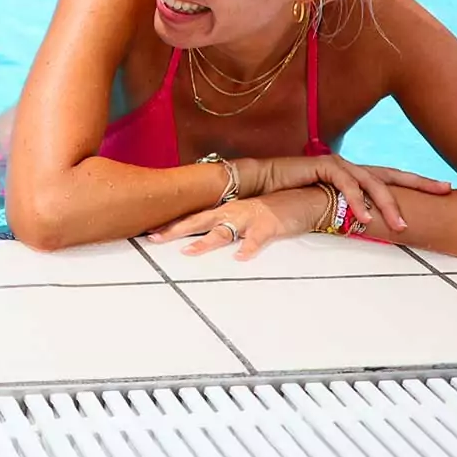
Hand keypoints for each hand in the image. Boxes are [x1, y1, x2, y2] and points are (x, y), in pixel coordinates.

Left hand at [146, 189, 330, 260]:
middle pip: (200, 221)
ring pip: (224, 230)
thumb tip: (204, 237)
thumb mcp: (246, 217)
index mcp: (227, 210)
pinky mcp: (270, 226)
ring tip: (189, 251)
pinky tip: (241, 258)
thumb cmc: (274, 210)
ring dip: (205, 241)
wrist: (306, 198)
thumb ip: (226, 226)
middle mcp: (234, 212)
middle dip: (177, 230)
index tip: (151, 232)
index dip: (173, 224)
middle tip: (155, 239)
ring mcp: (251, 218)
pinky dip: (249, 248)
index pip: (194, 217)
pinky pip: (258, 239)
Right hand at [246, 155, 449, 230]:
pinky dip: (358, 202)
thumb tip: (365, 229)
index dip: (418, 183)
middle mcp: (351, 168)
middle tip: (444, 191)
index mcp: (354, 176)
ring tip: (400, 226)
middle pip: (393, 174)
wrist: (260, 184)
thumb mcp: (325, 207)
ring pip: (373, 182)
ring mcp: (339, 164)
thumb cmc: (290, 197)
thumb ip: (345, 212)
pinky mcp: (323, 165)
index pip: (392, 179)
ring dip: (388, 205)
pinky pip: (347, 184)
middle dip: (420, 183)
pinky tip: (365, 218)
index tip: (444, 189)